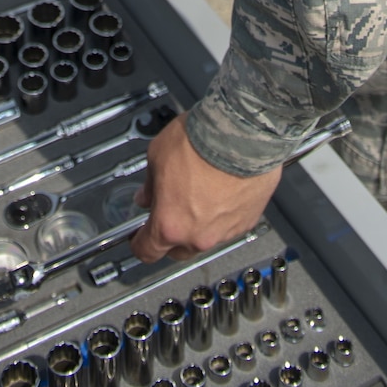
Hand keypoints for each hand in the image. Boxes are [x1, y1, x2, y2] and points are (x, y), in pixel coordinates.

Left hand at [131, 112, 281, 261]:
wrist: (241, 134)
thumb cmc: (200, 142)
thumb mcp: (157, 155)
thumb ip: (150, 184)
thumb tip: (147, 195)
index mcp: (169, 224)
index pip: (147, 252)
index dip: (139, 244)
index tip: (139, 238)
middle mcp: (198, 236)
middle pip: (178, 251)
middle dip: (171, 236)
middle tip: (170, 211)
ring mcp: (225, 232)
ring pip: (205, 238)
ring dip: (199, 224)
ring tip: (200, 193)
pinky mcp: (247, 222)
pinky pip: (228, 226)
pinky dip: (222, 215)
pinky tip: (221, 192)